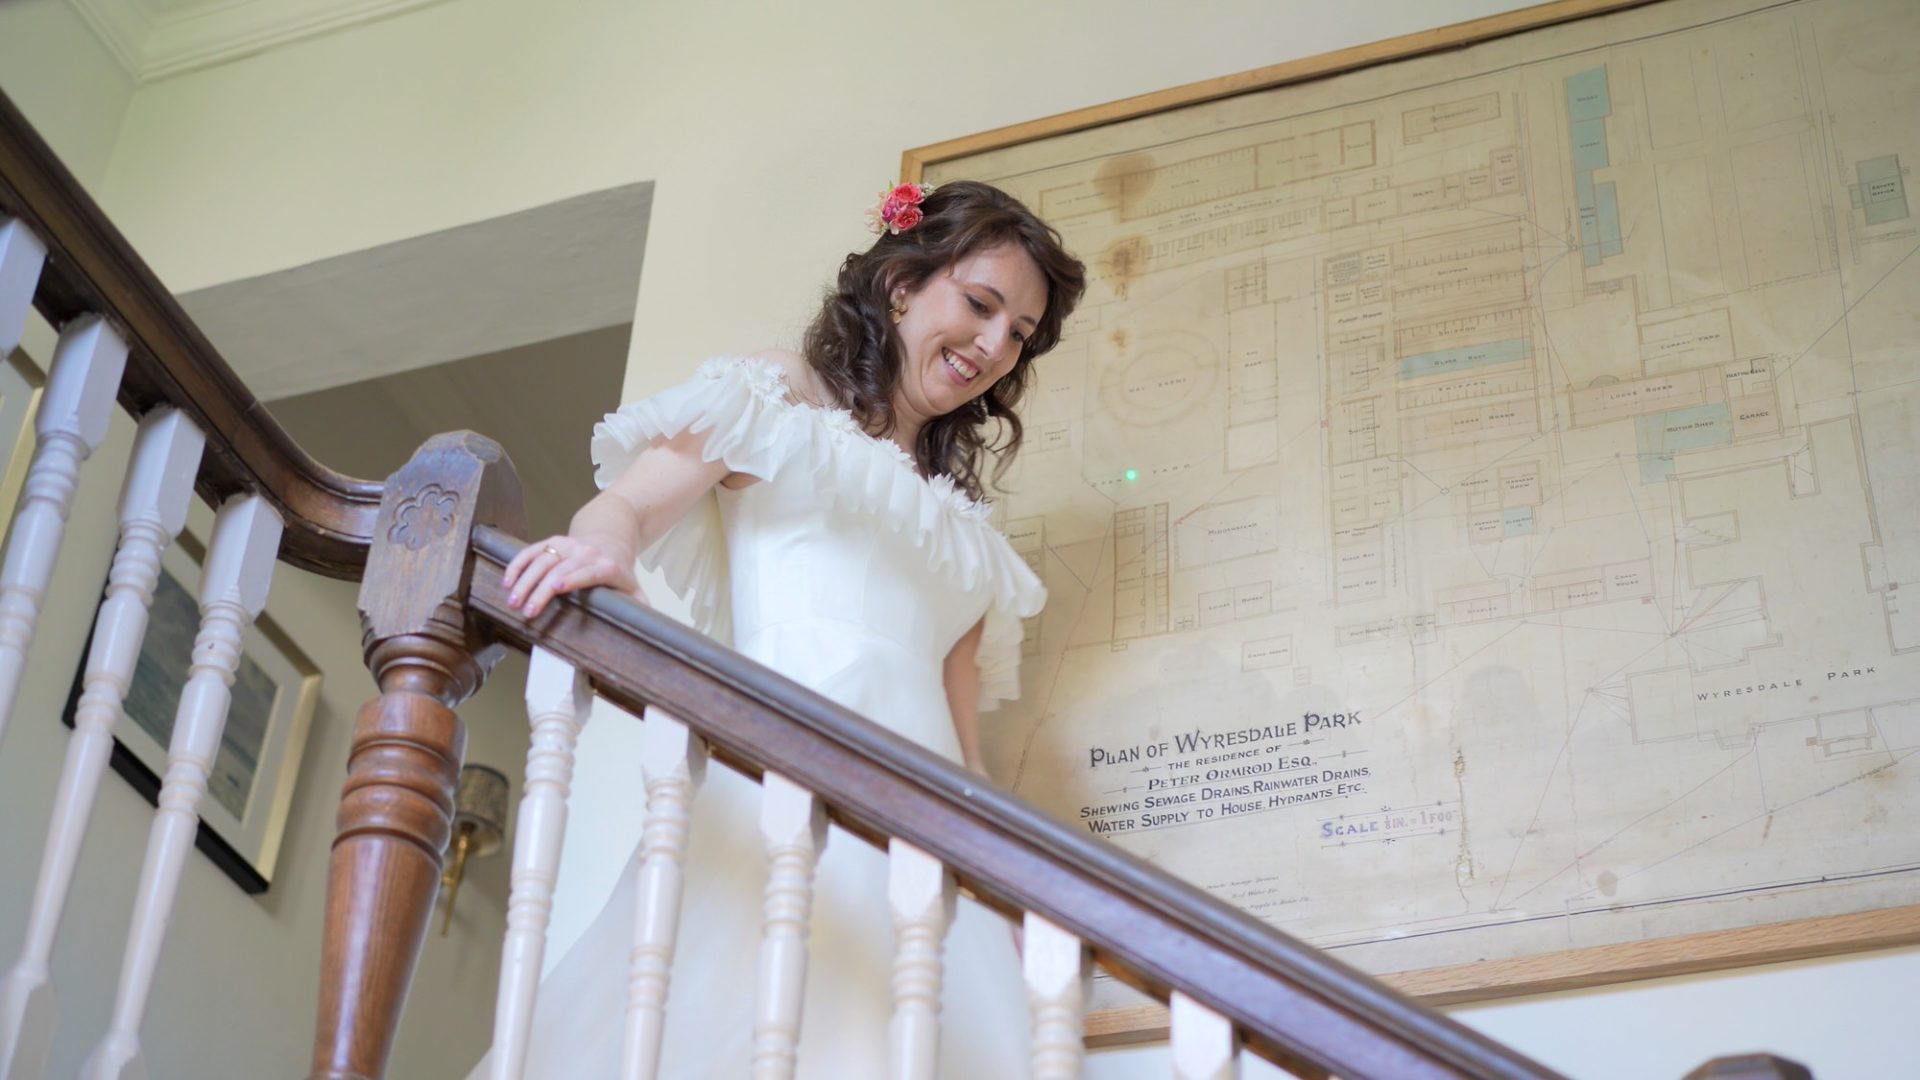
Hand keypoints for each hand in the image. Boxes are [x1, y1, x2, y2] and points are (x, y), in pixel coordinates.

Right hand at [502, 534, 643, 617]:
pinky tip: (507, 581)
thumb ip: (640, 608)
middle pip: (560, 569)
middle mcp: (586, 553)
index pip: (588, 571)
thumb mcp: (633, 588)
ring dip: (525, 580)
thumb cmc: (619, 571)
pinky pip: (531, 550)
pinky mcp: (552, 541)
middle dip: (541, 589)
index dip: (573, 578)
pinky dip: (518, 564)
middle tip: (527, 610)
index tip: (557, 587)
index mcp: (607, 566)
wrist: (609, 539)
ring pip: (542, 559)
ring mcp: (568, 545)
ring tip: (513, 601)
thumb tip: (649, 629)